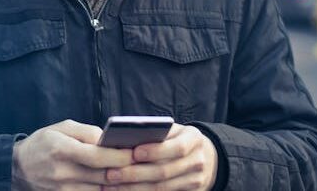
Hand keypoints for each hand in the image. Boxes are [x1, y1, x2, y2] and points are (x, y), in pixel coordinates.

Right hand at [13, 119, 133, 190]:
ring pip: (101, 190)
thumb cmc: (43, 143)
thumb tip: (110, 140)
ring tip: (134, 174)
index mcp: (62, 149)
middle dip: (126, 170)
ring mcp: (63, 190)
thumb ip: (87, 132)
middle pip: (103, 175)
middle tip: (142, 165)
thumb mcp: (61, 128)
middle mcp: (63, 173)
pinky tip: (115, 184)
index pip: (98, 156)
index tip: (136, 153)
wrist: (18, 168)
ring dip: (119, 183)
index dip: (120, 156)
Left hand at [102, 123, 217, 189]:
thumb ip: (156, 133)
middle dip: (135, 174)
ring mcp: (195, 180)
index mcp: (194, 139)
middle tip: (111, 174)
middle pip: (164, 171)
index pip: (176, 147)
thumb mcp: (172, 130)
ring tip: (112, 185)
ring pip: (161, 188)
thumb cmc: (178, 139)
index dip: (155, 151)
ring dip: (134, 188)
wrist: (204, 156)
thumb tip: (125, 139)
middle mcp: (198, 161)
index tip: (133, 153)